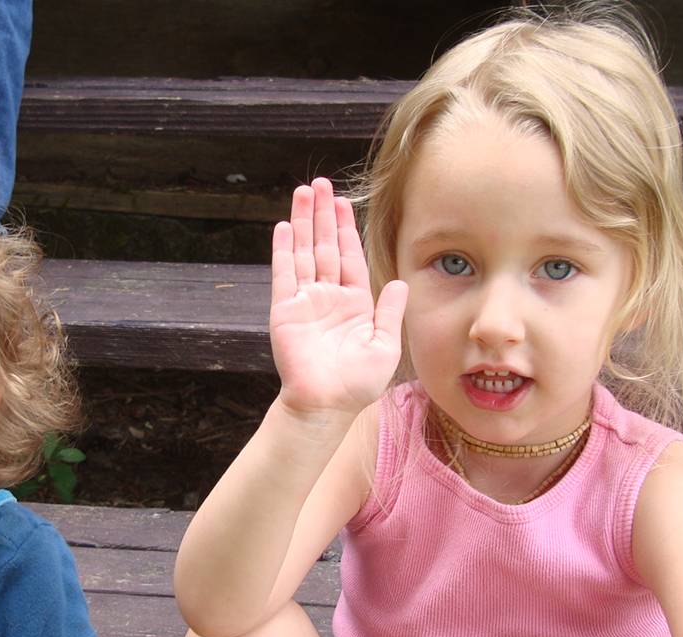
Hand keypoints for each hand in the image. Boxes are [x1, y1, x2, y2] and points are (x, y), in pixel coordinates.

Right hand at [269, 177, 407, 418]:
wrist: (326, 406)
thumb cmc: (357, 385)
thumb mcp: (385, 346)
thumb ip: (390, 313)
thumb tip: (398, 282)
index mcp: (353, 303)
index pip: (349, 256)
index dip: (346, 228)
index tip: (342, 202)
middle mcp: (328, 297)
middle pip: (325, 246)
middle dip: (323, 215)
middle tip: (320, 183)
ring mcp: (305, 302)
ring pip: (304, 252)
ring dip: (304, 222)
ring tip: (303, 192)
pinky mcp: (285, 311)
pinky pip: (284, 274)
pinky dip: (284, 250)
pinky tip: (285, 226)